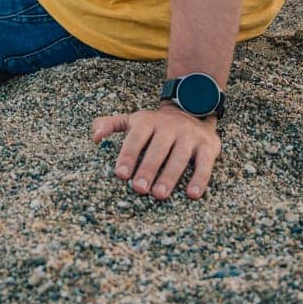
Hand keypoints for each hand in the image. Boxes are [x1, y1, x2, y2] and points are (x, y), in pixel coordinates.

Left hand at [91, 105, 220, 200]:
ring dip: (170, 176)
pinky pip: (204, 163)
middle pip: (157, 149)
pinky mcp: (208, 146)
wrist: (193, 108)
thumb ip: (111, 125)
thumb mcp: (133, 120)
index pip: (136, 138)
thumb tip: (94, 137)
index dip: (128, 155)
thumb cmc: (156, 124)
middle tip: (140, 189)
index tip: (121, 174)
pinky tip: (192, 194)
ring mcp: (189, 136)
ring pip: (179, 157)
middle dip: (148, 169)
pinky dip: (200, 178)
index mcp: (148, 122)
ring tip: (160, 195)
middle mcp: (169, 127)